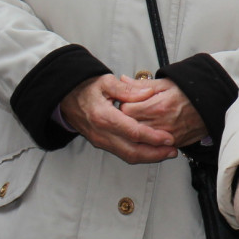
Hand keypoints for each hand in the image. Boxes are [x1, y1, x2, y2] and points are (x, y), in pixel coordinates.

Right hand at [59, 74, 177, 163]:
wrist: (65, 97)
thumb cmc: (86, 88)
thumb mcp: (106, 81)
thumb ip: (128, 89)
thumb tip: (148, 93)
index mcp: (104, 117)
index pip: (133, 133)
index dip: (153, 137)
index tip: (169, 138)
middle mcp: (102, 133)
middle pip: (132, 151)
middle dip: (155, 154)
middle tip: (173, 150)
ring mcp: (100, 140)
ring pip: (127, 156)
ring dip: (149, 157)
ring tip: (167, 152)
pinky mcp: (101, 143)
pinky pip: (122, 153)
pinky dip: (139, 154)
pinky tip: (152, 150)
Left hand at [117, 77, 206, 146]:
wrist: (215, 103)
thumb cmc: (192, 91)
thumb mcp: (166, 83)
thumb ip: (141, 84)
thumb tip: (123, 80)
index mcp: (157, 106)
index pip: (125, 110)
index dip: (122, 104)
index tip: (125, 101)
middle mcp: (161, 124)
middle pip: (129, 126)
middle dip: (126, 119)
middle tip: (131, 111)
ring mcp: (167, 136)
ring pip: (139, 139)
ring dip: (136, 131)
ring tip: (140, 121)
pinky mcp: (174, 144)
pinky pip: (153, 146)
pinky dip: (149, 140)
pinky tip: (151, 131)